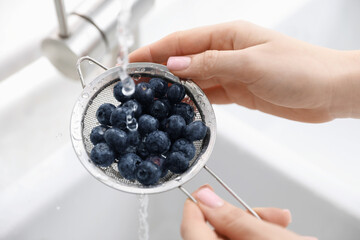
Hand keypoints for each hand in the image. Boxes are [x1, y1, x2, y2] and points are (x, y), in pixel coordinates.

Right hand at [129, 21, 359, 122]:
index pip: (181, 41)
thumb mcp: (250, 63)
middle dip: (158, 70)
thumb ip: (211, 64)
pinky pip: (209, 94)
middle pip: (183, 60)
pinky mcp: (238, 91)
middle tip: (137, 84)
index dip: (154, 50)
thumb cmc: (300, 68)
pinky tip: (181, 106)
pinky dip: (193, 100)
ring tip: (153, 98)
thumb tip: (176, 65)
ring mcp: (231, 72)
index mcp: (227, 36)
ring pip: (194, 78)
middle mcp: (226, 52)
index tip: (132, 61)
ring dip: (174, 87)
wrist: (329, 90)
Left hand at [181, 185, 316, 239]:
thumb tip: (206, 200)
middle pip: (215, 233)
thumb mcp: (269, 239)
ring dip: (256, 229)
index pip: (190, 227)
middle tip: (269, 214)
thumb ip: (235, 218)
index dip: (197, 204)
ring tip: (283, 227)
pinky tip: (277, 238)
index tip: (206, 192)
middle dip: (243, 218)